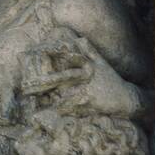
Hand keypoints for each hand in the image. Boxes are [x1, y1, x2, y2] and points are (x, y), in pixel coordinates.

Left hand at [20, 34, 135, 118]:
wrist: (127, 98)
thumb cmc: (111, 80)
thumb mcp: (102, 63)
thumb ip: (90, 51)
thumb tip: (80, 38)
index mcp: (86, 65)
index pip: (67, 58)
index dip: (52, 55)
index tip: (37, 52)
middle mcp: (86, 76)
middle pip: (62, 77)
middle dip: (44, 81)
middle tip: (27, 85)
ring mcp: (88, 90)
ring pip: (65, 95)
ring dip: (49, 100)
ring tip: (32, 105)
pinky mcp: (90, 104)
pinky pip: (73, 109)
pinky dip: (62, 112)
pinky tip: (50, 116)